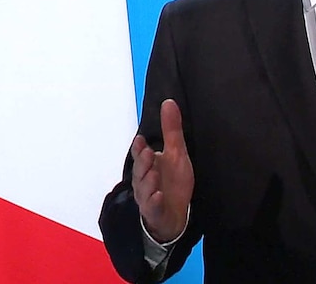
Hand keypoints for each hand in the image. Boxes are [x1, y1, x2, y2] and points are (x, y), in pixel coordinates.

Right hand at [130, 99, 193, 242]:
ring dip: (148, 182)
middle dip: (143, 163)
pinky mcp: (155, 212)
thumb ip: (171, 129)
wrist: (176, 214)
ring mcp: (148, 197)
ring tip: (153, 174)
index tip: (141, 140)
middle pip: (140, 171)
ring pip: (144, 189)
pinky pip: (152, 207)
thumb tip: (168, 102)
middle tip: (148, 153)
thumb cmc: (173, 182)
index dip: (139, 148)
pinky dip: (154, 202)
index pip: (140, 154)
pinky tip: (158, 196)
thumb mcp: (176, 153)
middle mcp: (144, 180)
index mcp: (148, 165)